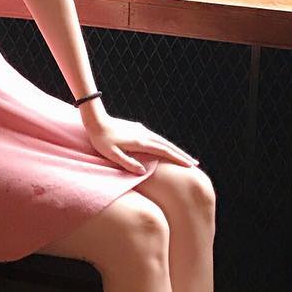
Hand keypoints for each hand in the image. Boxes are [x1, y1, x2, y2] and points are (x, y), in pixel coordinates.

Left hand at [84, 115, 198, 174]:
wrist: (96, 120)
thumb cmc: (101, 140)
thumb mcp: (111, 154)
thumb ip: (127, 163)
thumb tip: (143, 171)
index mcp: (141, 142)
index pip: (165, 152)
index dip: (178, 159)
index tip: (190, 165)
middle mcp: (145, 135)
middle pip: (168, 146)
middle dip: (182, 155)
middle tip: (195, 163)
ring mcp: (142, 130)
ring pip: (163, 141)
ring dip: (175, 149)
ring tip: (184, 157)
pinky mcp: (138, 128)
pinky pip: (156, 138)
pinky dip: (165, 145)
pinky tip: (166, 148)